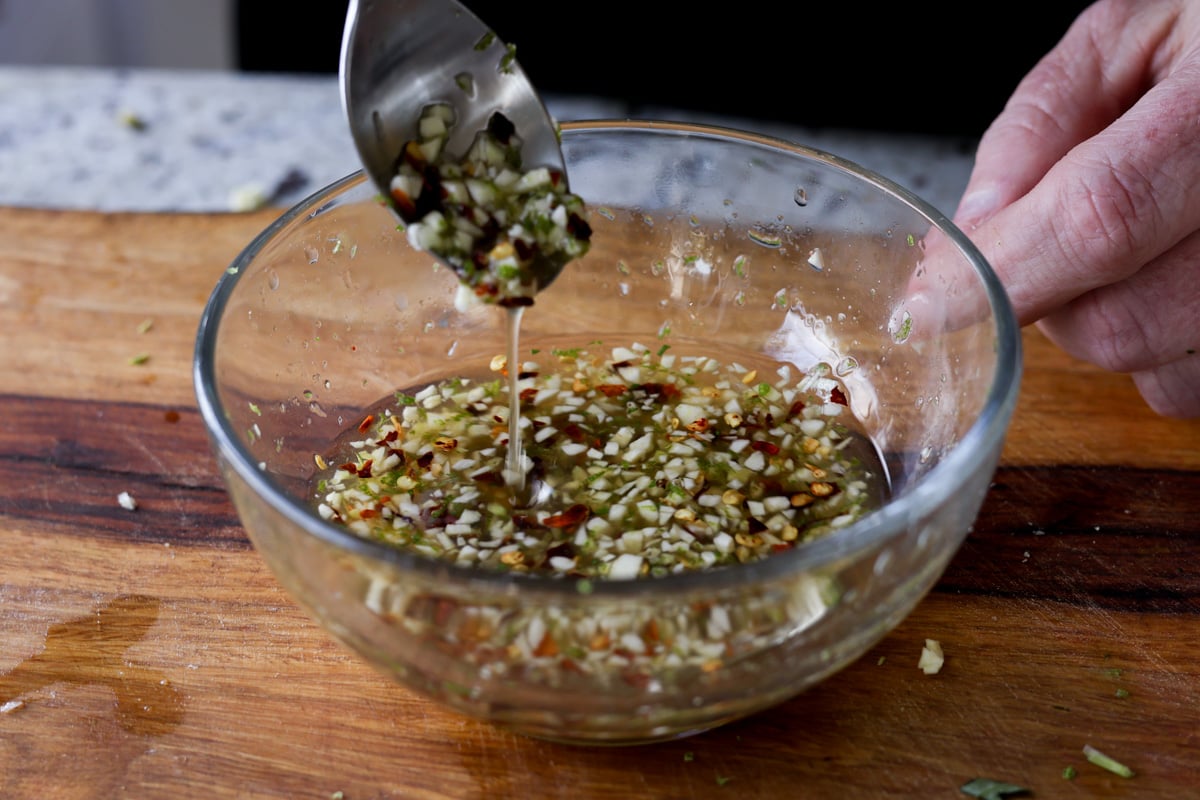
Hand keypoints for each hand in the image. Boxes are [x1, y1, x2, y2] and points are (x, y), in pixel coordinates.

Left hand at [953, 0, 1199, 417]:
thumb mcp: (1124, 36)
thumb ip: (1039, 127)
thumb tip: (970, 235)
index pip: (1101, 219)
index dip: (1004, 273)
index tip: (929, 305)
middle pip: (1122, 323)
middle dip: (1052, 302)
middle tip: (1053, 240)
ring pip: (1159, 370)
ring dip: (1109, 329)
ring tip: (1132, 248)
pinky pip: (1194, 384)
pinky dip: (1159, 353)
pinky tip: (1165, 282)